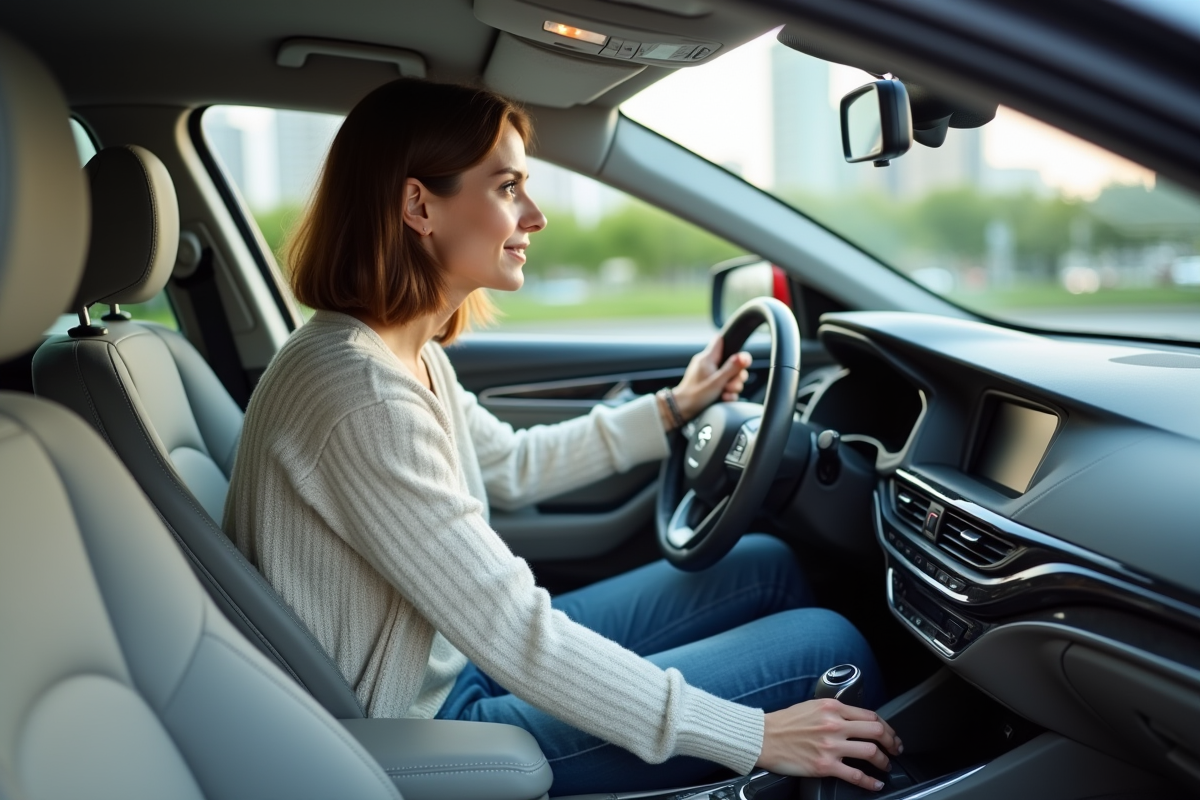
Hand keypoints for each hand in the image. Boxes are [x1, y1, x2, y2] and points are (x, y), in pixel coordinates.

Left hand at [670, 335, 751, 421]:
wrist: (682, 411)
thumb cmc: (695, 395)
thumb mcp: (717, 381)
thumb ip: (732, 368)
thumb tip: (744, 356)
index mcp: (707, 358)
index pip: (720, 340)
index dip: (733, 346)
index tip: (740, 359)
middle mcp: (709, 365)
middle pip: (732, 362)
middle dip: (737, 375)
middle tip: (731, 385)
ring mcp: (711, 376)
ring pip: (731, 376)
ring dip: (733, 386)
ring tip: (726, 393)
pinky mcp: (712, 386)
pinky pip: (726, 386)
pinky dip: (728, 393)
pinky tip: (724, 398)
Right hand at [756, 699, 902, 791]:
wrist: (763, 738)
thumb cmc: (783, 723)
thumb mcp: (811, 706)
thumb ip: (834, 712)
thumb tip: (853, 720)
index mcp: (832, 708)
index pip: (870, 715)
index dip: (886, 726)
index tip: (889, 734)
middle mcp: (834, 725)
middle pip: (876, 731)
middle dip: (891, 742)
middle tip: (895, 749)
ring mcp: (831, 746)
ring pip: (871, 753)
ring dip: (884, 761)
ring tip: (886, 766)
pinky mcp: (825, 766)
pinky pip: (856, 775)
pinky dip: (870, 782)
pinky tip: (875, 784)